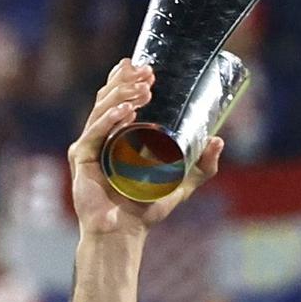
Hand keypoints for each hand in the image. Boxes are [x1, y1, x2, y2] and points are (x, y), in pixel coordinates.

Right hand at [68, 59, 224, 239]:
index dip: (128, 79)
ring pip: (102, 110)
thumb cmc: (145, 208)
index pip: (118, 98)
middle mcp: (100, 135)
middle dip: (127, 81)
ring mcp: (89, 144)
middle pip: (108, 98)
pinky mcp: (81, 158)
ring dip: (123, 95)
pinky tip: (126, 111)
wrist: (124, 233)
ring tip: (144, 90)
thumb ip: (200, 167)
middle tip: (148, 74)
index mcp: (116, 134)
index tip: (147, 68)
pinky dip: (110, 120)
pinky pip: (94, 133)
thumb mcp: (180, 184)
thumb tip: (218, 141)